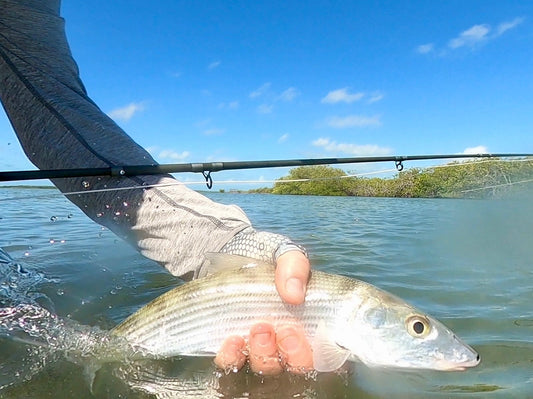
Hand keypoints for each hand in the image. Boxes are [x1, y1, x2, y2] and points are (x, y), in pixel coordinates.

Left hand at [214, 250, 312, 374]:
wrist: (235, 257)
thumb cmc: (270, 259)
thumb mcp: (286, 254)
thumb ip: (295, 266)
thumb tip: (294, 294)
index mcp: (311, 324)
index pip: (325, 354)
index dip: (317, 354)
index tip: (299, 331)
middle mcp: (289, 344)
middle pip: (298, 368)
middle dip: (293, 355)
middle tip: (284, 330)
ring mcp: (260, 350)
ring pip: (267, 369)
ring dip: (264, 354)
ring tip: (258, 328)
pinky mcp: (234, 351)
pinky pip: (234, 365)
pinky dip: (233, 357)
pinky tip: (231, 341)